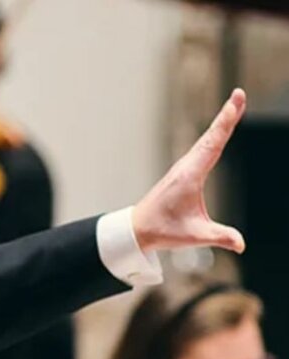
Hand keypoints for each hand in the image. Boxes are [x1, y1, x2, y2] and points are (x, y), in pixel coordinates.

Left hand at [133, 88, 245, 253]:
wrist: (136, 230)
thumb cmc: (162, 230)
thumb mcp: (193, 236)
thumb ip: (219, 237)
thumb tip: (241, 244)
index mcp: (190, 176)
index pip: (214, 143)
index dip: (226, 120)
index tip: (237, 99)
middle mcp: (185, 167)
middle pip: (210, 136)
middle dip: (227, 115)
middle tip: (240, 94)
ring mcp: (182, 169)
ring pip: (205, 141)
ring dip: (220, 124)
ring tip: (234, 106)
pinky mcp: (181, 173)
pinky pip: (200, 149)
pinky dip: (212, 137)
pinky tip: (218, 133)